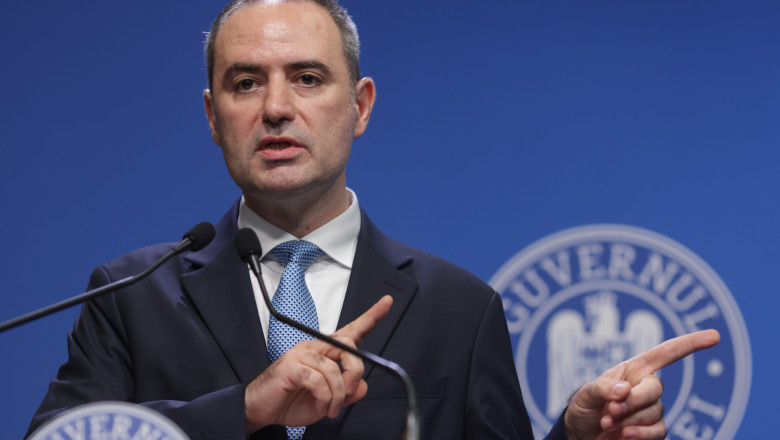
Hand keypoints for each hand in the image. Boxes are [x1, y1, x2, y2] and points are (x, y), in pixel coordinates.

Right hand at [244, 295, 392, 433]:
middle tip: (349, 392)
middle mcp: (315, 347)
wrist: (261, 409)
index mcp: (326, 352)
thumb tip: (361, 387)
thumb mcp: (327, 400)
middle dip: (355, 372)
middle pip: (349, 348)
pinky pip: (318, 380)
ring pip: (334, 369)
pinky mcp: (291, 366)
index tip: (387, 302)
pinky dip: (324, 398)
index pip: (352, 330)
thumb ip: (347, 393)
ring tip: (330, 408)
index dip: (371, 316)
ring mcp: (302, 354)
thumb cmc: (290, 400)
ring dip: (337, 395)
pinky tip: (320, 405)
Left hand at [564, 329, 719, 439]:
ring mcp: (652, 409)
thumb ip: (604, 388)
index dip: (690, 344)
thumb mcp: (586, 393)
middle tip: (610, 410)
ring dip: (629, 419)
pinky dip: (640, 434)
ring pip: (654, 412)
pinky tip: (623, 435)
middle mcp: (647, 387)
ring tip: (607, 422)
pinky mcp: (653, 430)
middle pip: (656, 388)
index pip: (666, 353)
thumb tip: (625, 390)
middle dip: (633, 400)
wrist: (582, 434)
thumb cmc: (584, 407)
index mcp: (635, 369)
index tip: (715, 336)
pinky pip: (658, 431)